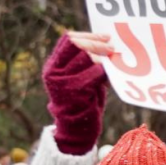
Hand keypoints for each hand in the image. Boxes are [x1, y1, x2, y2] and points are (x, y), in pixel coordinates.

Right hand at [43, 31, 111, 155]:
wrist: (76, 129)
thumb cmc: (82, 101)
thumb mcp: (78, 78)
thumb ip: (83, 62)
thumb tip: (104, 41)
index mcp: (53, 66)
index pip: (68, 40)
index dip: (88, 35)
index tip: (105, 36)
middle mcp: (54, 72)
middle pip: (77, 44)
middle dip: (97, 43)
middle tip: (113, 46)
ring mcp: (63, 82)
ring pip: (87, 57)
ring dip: (103, 57)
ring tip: (113, 60)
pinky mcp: (76, 91)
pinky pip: (95, 73)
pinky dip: (105, 71)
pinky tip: (110, 76)